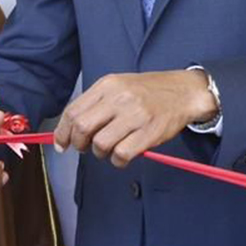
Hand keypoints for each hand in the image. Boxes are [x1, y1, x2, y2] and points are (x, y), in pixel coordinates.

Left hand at [53, 70, 216, 167]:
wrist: (184, 92)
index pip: (73, 111)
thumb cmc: (149, 92)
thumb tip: (69, 129)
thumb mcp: (119, 86)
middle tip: (85, 148)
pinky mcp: (148, 132)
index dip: (62, 132)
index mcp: (108, 85)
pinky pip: (121, 155)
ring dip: (100, 153)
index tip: (61, 144)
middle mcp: (119, 98)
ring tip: (109, 148)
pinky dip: (117, 161)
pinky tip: (123, 155)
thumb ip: (95, 104)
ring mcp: (134, 115)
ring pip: (100, 144)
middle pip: (82, 128)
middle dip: (78, 144)